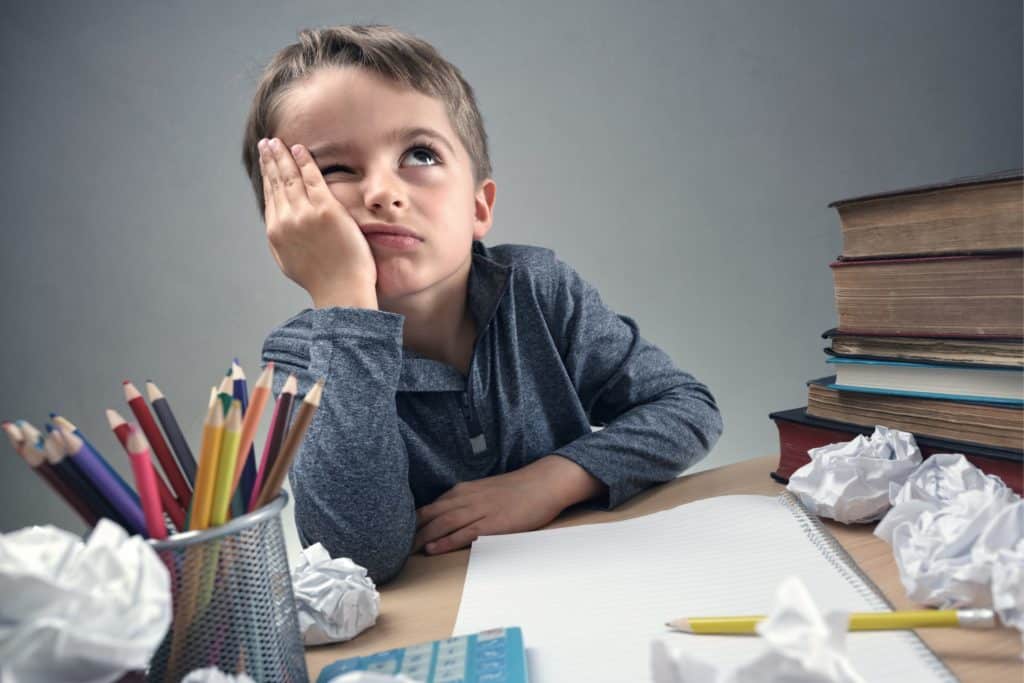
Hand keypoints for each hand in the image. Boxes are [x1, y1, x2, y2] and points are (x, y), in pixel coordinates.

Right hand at [259, 137, 377, 308]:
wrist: (341, 290)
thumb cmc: (323, 280)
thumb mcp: (291, 262)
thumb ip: (284, 241)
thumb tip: (279, 227)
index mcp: (277, 233)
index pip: (270, 197)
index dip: (266, 177)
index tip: (265, 162)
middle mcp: (286, 221)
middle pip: (276, 183)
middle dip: (270, 160)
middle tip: (266, 144)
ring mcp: (305, 214)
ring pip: (290, 177)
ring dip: (283, 156)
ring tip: (278, 142)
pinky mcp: (326, 210)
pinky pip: (312, 178)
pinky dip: (305, 161)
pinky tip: (300, 149)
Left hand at [413, 455, 605, 554]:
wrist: (543, 483)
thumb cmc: (515, 490)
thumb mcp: (483, 491)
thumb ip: (463, 501)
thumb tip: (444, 516)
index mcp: (463, 491)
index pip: (429, 506)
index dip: (411, 521)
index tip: (394, 533)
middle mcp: (466, 499)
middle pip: (430, 516)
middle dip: (410, 532)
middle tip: (390, 547)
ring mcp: (479, 511)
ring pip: (443, 524)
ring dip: (422, 538)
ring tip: (405, 551)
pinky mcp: (493, 524)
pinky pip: (464, 533)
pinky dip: (446, 541)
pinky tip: (433, 548)